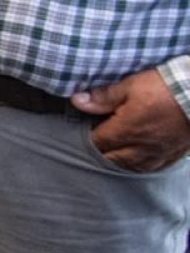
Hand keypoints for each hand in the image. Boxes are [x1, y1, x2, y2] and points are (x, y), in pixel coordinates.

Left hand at [70, 69, 189, 172]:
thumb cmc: (167, 87)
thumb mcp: (132, 85)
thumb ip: (104, 96)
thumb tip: (78, 101)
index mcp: (126, 130)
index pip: (97, 142)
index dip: (87, 137)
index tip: (85, 128)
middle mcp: (141, 147)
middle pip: (111, 159)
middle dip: (100, 151)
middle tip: (96, 140)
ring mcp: (159, 153)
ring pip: (131, 167)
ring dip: (118, 161)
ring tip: (112, 152)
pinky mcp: (173, 154)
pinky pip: (152, 167)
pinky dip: (140, 165)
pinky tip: (136, 160)